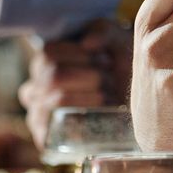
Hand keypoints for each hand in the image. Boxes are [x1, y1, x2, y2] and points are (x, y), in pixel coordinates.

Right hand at [17, 22, 133, 150]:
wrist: (138, 101)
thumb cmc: (119, 66)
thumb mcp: (114, 39)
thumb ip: (101, 32)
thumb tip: (88, 44)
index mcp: (43, 63)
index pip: (49, 54)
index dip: (81, 55)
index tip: (106, 58)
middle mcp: (34, 89)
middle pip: (54, 76)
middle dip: (91, 77)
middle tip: (110, 80)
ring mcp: (38, 115)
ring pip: (58, 100)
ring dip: (93, 96)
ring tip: (109, 97)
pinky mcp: (47, 139)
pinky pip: (56, 129)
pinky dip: (84, 120)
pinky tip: (101, 115)